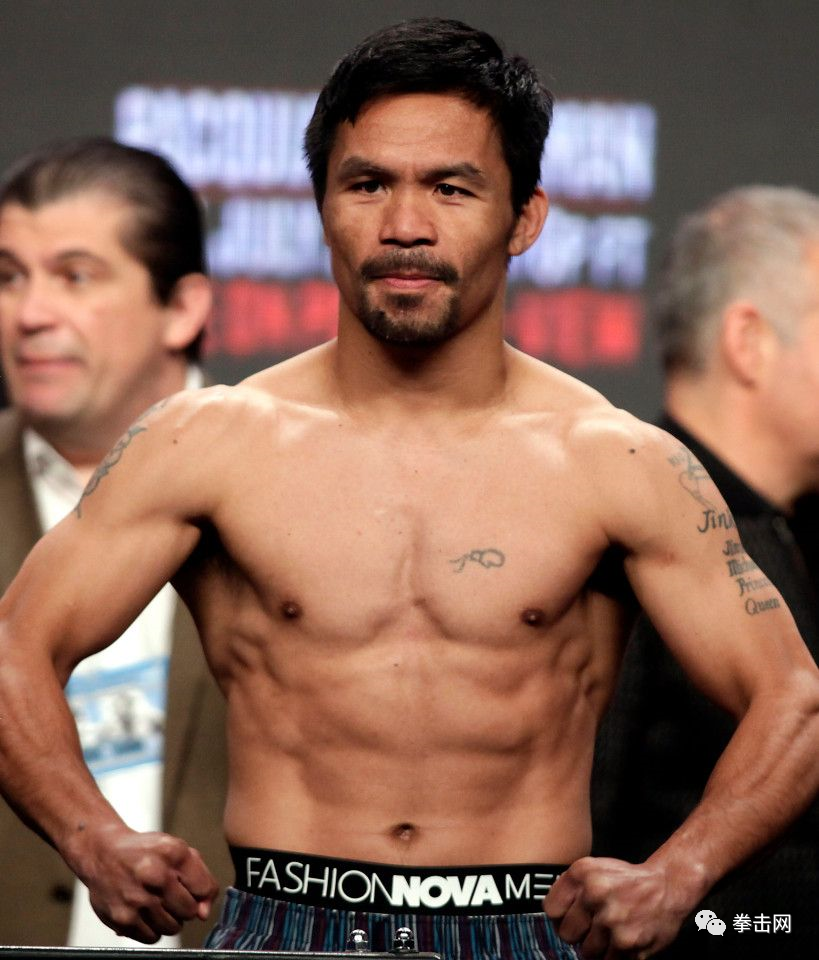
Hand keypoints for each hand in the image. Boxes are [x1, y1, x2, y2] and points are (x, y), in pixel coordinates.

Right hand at [71, 825, 218, 941]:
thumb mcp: (176, 849)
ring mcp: (137, 899)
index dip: (202, 893)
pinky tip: (145, 912)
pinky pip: (151, 937)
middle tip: (172, 896)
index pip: (204, 888)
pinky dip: (152, 929)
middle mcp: (155, 875)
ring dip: (169, 919)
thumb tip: (204, 913)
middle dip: (185, 906)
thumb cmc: (144, 852)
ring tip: (157, 903)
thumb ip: (199, 876)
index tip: (193, 891)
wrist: (103, 853)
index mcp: (173, 853)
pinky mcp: (122, 919)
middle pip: (189, 911)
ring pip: (172, 928)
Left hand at [543, 857, 690, 958]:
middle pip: (566, 934)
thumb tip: (552, 915)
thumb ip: (571, 888)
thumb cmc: (626, 880)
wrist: (667, 887)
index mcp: (582, 873)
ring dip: (597, 948)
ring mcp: (612, 921)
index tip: (570, 918)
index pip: (551, 910)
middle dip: (578, 934)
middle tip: (593, 927)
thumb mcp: (594, 868)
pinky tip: (621, 941)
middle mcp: (595, 894)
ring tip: (611, 933)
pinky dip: (613, 956)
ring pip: (586, 952)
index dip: (560, 917)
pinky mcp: (629, 944)